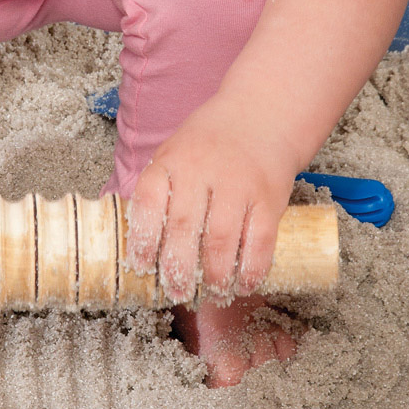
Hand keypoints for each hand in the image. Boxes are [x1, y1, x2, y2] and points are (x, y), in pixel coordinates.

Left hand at [125, 96, 299, 303]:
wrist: (262, 116)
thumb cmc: (211, 144)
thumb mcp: (175, 153)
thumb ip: (160, 191)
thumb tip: (139, 245)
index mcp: (172, 160)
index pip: (149, 201)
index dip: (142, 239)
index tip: (142, 267)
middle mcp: (202, 170)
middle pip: (183, 227)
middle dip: (177, 268)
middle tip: (177, 291)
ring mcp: (238, 184)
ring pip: (221, 239)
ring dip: (214, 275)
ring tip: (210, 292)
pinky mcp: (269, 198)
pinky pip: (259, 241)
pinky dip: (251, 269)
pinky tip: (243, 284)